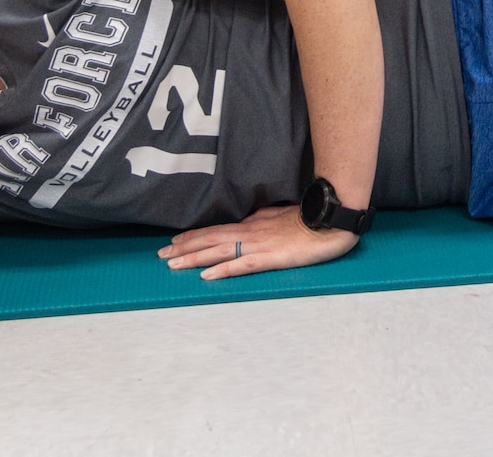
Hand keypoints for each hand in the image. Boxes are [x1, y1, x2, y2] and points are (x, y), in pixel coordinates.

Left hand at [159, 205, 357, 280]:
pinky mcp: (272, 258)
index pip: (217, 230)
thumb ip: (262, 219)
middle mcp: (251, 233)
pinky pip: (242, 265)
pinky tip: (206, 276)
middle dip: (184, 248)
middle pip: (211, 240)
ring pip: (220, 252)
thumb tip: (246, 221)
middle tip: (160, 256)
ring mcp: (260, 246)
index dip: (194, 236)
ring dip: (194, 258)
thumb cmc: (310, 218)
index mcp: (253, 224)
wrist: (331, 219)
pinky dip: (222, 270)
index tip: (173, 242)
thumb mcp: (281, 215)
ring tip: (172, 265)